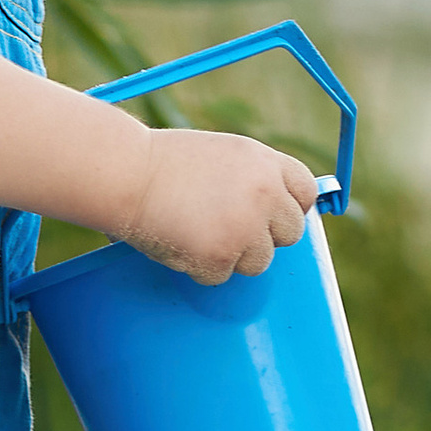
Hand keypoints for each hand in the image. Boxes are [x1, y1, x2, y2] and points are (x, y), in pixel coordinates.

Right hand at [117, 129, 319, 283]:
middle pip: (291, 232)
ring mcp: (246, 228)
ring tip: (196, 230)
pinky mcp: (222, 256)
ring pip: (259, 261)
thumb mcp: (223, 155)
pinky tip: (180, 240)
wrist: (126, 174)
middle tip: (229, 228)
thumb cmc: (165, 163)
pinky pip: (221, 275)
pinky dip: (200, 266)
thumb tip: (279, 211)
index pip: (304, 193)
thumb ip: (256, 178)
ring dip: (232, 255)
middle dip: (264, 236)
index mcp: (266, 163)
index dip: (288, 207)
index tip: (271, 215)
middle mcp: (265, 194)